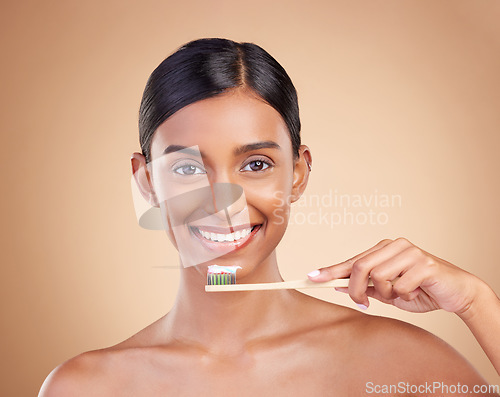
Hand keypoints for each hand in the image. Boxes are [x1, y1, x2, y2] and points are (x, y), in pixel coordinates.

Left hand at [307, 238, 486, 313]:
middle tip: (362, 303)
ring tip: (401, 294)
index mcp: (383, 249)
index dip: (330, 270)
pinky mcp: (424, 263)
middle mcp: (394, 245)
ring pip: (379, 277)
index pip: (352, 260)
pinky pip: (400, 286)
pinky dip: (405, 296)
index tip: (311, 277)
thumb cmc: (420, 290)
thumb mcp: (388, 292)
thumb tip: (336, 286)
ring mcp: (410, 252)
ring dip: (387, 294)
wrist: (456, 292)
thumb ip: (366, 287)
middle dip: (355, 290)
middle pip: (360, 267)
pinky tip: (417, 292)